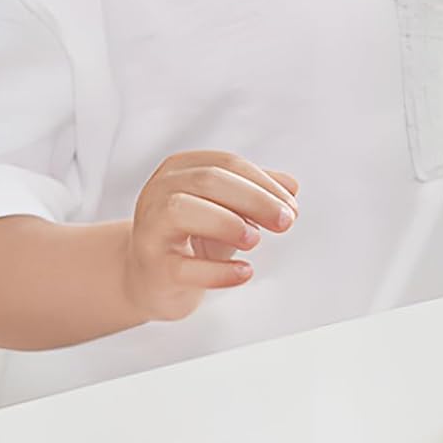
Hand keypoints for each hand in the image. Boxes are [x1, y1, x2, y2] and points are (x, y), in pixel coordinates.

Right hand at [122, 151, 299, 321]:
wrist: (151, 278)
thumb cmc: (192, 235)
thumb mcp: (227, 206)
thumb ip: (257, 191)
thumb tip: (291, 186)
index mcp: (180, 168)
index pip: (227, 164)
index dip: (264, 183)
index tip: (291, 205)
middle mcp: (159, 191)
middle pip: (208, 181)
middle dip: (255, 199)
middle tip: (285, 221)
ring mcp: (151, 228)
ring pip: (182, 211)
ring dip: (227, 223)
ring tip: (255, 240)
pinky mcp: (153, 267)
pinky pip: (183, 267)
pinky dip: (219, 271)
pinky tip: (244, 272)